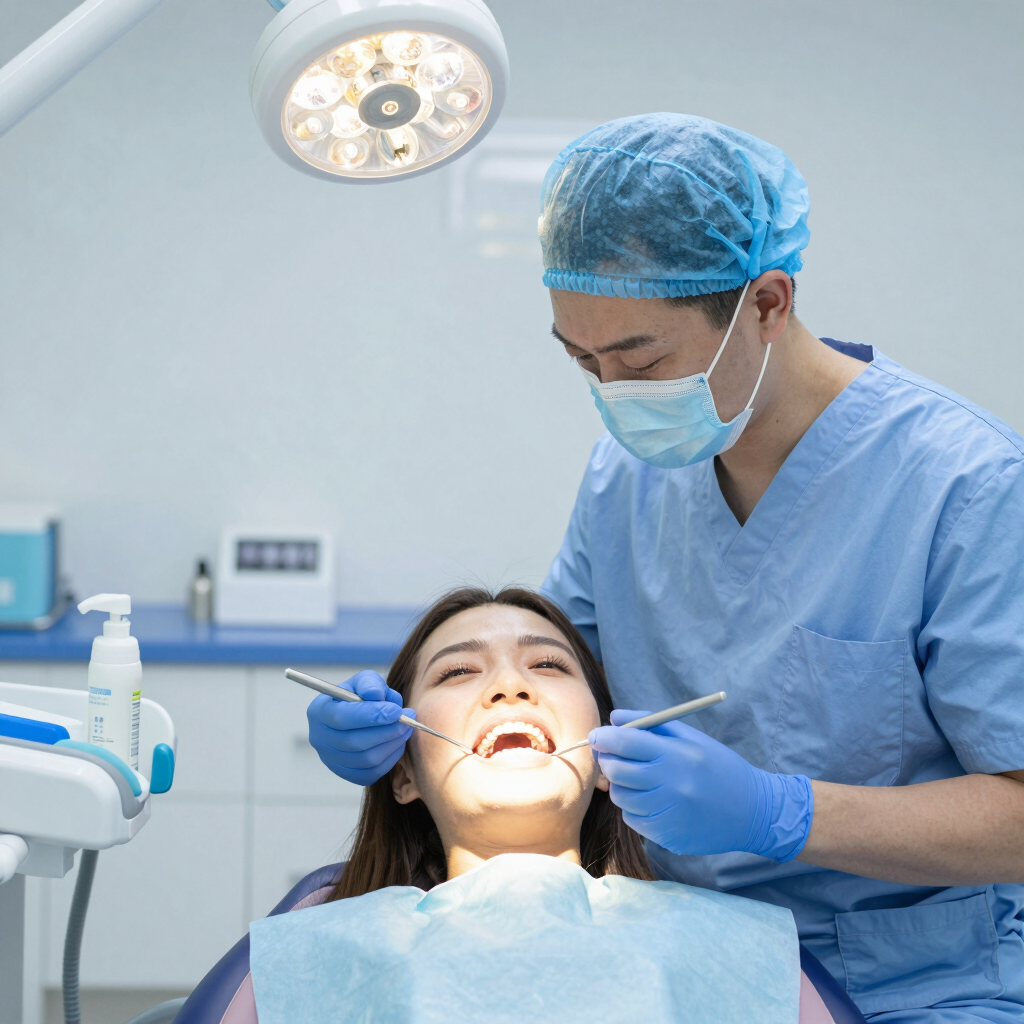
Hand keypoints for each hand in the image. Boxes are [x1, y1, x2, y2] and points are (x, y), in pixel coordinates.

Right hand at [306, 670, 413, 785]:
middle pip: (355, 742)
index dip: (371, 715)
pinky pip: (372, 772)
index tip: (395, 710)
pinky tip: (397, 741)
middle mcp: (320, 738)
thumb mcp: (363, 681)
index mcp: (319, 712)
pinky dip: (390, 758)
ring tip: (405, 727)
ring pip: (366, 759)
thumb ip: (370, 683)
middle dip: (387, 731)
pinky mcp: (346, 774)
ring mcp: (331, 760)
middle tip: (407, 719)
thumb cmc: (359, 695)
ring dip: (392, 743)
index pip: (342, 718)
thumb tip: (376, 696)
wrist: (356, 715)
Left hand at [590, 709, 813, 860]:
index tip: (597, 736)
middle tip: (612, 757)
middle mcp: (670, 785)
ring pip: (621, 797)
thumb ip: (652, 724)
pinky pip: (632, 819)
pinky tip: (653, 801)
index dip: (604, 738)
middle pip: (617, 770)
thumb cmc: (719, 767)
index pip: (626, 743)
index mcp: (677, 755)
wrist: (753, 811)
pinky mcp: (666, 835)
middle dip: (608, 761)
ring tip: (638, 779)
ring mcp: (668, 813)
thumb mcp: (691, 738)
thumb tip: (614, 718)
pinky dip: (635, 808)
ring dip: (621, 786)